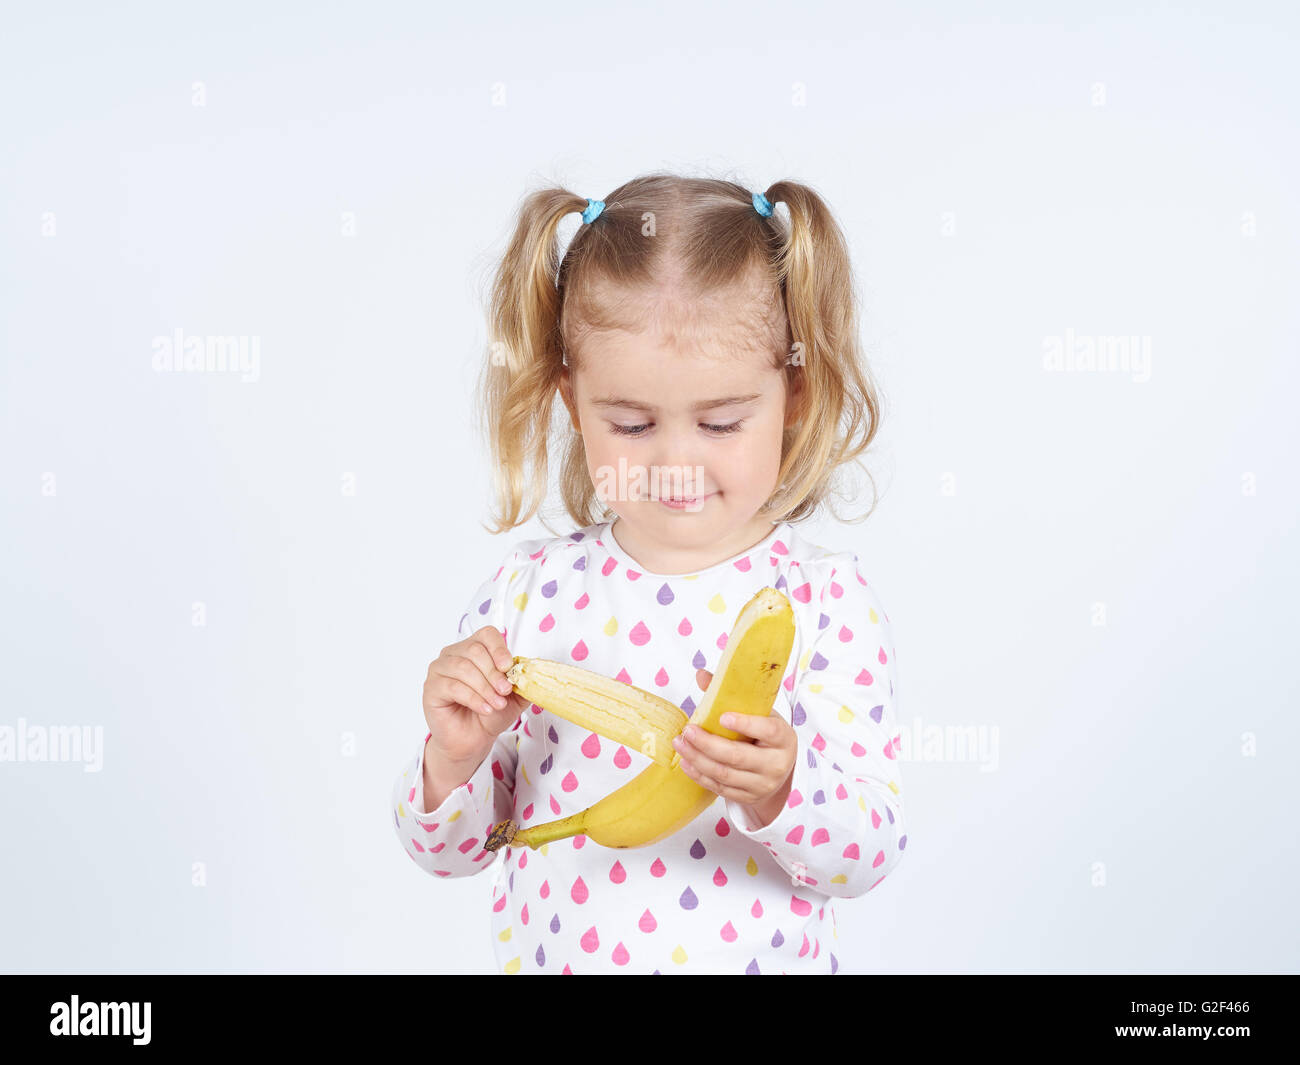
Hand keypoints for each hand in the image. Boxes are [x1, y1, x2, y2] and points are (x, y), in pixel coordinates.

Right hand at [422, 626, 529, 768]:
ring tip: (497, 704)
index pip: (486, 634)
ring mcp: (440, 669)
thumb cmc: (491, 713)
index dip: (499, 649)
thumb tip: (533, 671)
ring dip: (485, 688)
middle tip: (505, 691)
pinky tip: (484, 709)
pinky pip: (452, 686)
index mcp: (475, 648)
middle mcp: (454, 654)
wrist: (473, 739)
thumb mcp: (514, 696)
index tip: (508, 667)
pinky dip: (473, 698)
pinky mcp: (431, 688)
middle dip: (494, 673)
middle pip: (475, 651)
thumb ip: (523, 681)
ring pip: (463, 668)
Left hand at [671, 668, 796, 823]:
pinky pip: (719, 787)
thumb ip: (732, 695)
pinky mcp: (747, 797)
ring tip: (679, 743)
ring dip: (697, 759)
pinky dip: (699, 775)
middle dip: (708, 744)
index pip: (767, 731)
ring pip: (724, 774)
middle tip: (687, 730)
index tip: (723, 717)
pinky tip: (686, 761)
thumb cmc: (766, 736)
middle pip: (738, 756)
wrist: (778, 770)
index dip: (746, 724)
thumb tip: (701, 674)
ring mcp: (762, 784)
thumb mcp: (760, 714)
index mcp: (783, 738)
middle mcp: (776, 764)